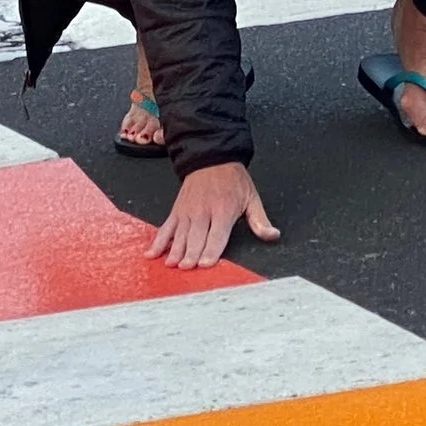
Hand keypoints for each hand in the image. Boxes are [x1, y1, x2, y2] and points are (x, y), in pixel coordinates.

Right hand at [147, 161, 278, 268]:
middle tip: (187, 268)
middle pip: (196, 237)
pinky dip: (158, 241)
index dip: (211, 250)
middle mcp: (204, 212)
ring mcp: (188, 212)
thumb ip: (260, 221)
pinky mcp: (176, 211)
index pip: (217, 234)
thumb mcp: (252, 198)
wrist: (212, 158)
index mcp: (224, 210)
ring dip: (175, 251)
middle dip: (191, 254)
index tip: (205, 264)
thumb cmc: (233, 181)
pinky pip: (166, 228)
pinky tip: (152, 254)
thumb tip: (273, 235)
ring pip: (180, 235)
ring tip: (171, 264)